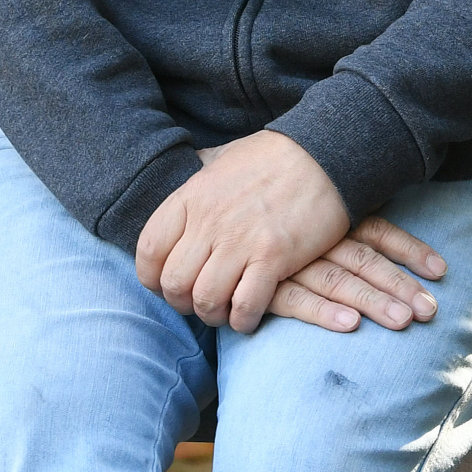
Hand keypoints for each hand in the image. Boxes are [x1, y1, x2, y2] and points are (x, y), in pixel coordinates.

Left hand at [136, 129, 350, 332]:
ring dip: (213, 314)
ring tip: (225, 309)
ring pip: (205, 300)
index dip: (152, 276)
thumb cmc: (272, 156)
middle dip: (183, 302)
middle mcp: (210, 220)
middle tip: (201, 300)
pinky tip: (250, 313)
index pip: (149, 249)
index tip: (168, 283)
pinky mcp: (273, 257)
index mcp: (192, 196)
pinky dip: (243, 319)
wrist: (323, 152)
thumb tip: (183, 169)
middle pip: (174, 283)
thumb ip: (198, 172)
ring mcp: (241, 240)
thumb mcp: (223, 157)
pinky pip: (245, 306)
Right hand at [268, 214, 446, 332]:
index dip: (408, 249)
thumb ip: (326, 205)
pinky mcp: (262, 283)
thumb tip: (370, 202)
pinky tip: (349, 325)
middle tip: (430, 311)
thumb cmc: (251, 201)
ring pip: (339, 280)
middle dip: (400, 285)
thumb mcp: (292, 198)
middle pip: (365, 260)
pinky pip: (296, 299)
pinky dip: (324, 311)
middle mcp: (312, 235)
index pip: (374, 229)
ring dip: (373, 301)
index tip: (440, 270)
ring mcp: (288, 259)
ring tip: (405, 322)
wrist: (197, 209)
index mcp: (324, 213)